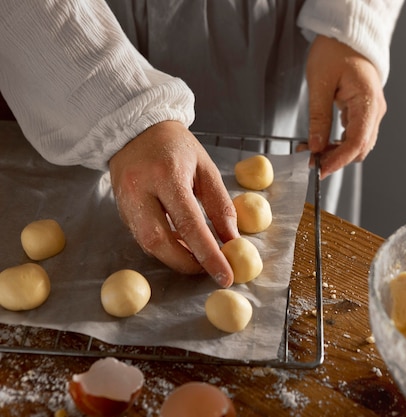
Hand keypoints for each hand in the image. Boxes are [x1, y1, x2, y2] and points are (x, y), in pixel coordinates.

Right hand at [108, 121, 238, 286]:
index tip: (225, 275)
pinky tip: (180, 245)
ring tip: (198, 258)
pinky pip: (142, 237)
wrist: (136, 131)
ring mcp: (125, 201)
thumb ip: (220, 206)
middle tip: (209, 270)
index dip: (208, 254)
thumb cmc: (177, 147)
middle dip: (186, 263)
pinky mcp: (120, 210)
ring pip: (148, 244)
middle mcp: (140, 190)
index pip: (190, 224)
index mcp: (167, 175)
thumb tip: (232, 241)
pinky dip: (164, 247)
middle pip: (159, 242)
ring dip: (175, 257)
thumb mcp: (206, 169)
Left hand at [305, 35, 386, 178]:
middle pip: (360, 149)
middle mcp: (375, 110)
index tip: (320, 169)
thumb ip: (319, 117)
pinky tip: (321, 142)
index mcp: (368, 101)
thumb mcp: (320, 83)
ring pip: (357, 145)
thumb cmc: (334, 51)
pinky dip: (338, 144)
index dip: (338, 160)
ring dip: (336, 153)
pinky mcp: (364, 112)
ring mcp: (372, 112)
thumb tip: (316, 146)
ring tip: (311, 150)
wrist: (346, 36)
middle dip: (335, 159)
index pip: (357, 142)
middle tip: (308, 160)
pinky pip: (354, 136)